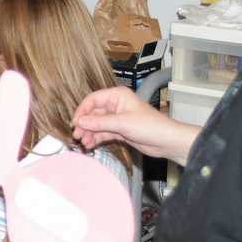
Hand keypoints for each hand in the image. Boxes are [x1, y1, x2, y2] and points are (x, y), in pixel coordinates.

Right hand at [73, 86, 194, 161]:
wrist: (167, 142)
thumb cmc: (150, 126)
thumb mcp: (122, 123)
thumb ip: (98, 123)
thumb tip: (79, 122)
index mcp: (117, 96)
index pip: (92, 100)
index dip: (82, 111)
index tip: (75, 123)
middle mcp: (115, 105)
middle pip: (92, 113)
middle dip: (84, 125)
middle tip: (77, 135)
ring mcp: (117, 118)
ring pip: (96, 124)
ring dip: (89, 133)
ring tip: (84, 143)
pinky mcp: (119, 130)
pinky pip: (102, 133)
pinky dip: (96, 138)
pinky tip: (90, 145)